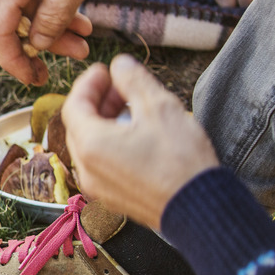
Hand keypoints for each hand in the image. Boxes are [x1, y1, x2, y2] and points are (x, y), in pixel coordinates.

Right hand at [0, 0, 127, 84]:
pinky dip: (52, 6)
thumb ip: (54, 17)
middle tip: (73, 56)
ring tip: (85, 36)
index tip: (33, 78)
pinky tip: (78, 14)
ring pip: (24, 8)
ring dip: (52, 25)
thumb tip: (37, 43)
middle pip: (10, 22)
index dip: (13, 60)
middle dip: (40, 44)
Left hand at [61, 54, 219, 230]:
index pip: (74, 104)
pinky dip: (112, 143)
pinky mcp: (113, 198)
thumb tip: (120, 65)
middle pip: (80, 125)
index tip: (105, 70)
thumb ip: (133, 80)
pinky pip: (102, 163)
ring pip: (91, 145)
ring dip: (106, 121)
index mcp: (90, 145)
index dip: (89, 83)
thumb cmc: (181, 161)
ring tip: (134, 107)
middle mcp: (86, 168)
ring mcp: (98, 187)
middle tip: (121, 86)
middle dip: (98, 101)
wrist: (201, 210)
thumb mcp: (159, 108)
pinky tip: (138, 134)